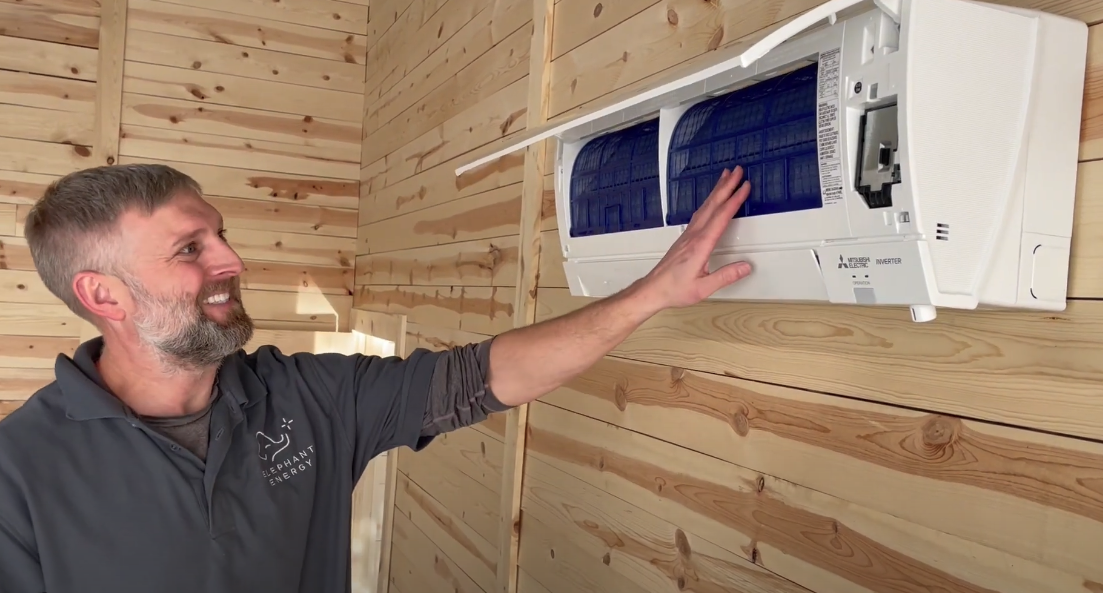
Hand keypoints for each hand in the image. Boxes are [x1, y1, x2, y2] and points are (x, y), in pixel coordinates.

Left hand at [634, 166, 752, 310]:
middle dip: (727, 186)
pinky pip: (699, 213)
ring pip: (705, 206)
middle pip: (713, 205)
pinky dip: (709, 202)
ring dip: (717, 190)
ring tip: (726, 177)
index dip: (734, 200)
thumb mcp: (703, 288)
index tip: (745, 186)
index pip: (721, 217)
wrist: (653, 289)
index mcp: (700, 245)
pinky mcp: (685, 238)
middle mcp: (694, 236)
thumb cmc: (674, 289)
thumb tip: (745, 266)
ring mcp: (688, 235)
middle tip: (738, 171)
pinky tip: (711, 200)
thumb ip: (725, 276)